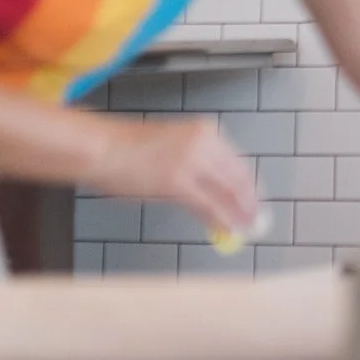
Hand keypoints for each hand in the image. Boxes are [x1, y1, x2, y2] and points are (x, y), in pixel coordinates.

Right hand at [87, 119, 259, 235]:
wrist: (102, 147)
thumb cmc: (129, 147)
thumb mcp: (172, 145)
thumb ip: (197, 164)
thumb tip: (215, 190)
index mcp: (205, 131)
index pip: (238, 161)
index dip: (249, 185)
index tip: (255, 199)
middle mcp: (205, 142)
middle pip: (238, 177)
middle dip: (249, 201)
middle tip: (257, 219)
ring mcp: (192, 162)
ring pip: (226, 192)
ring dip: (239, 213)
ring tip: (246, 228)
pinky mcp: (178, 182)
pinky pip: (208, 205)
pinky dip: (221, 219)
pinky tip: (227, 229)